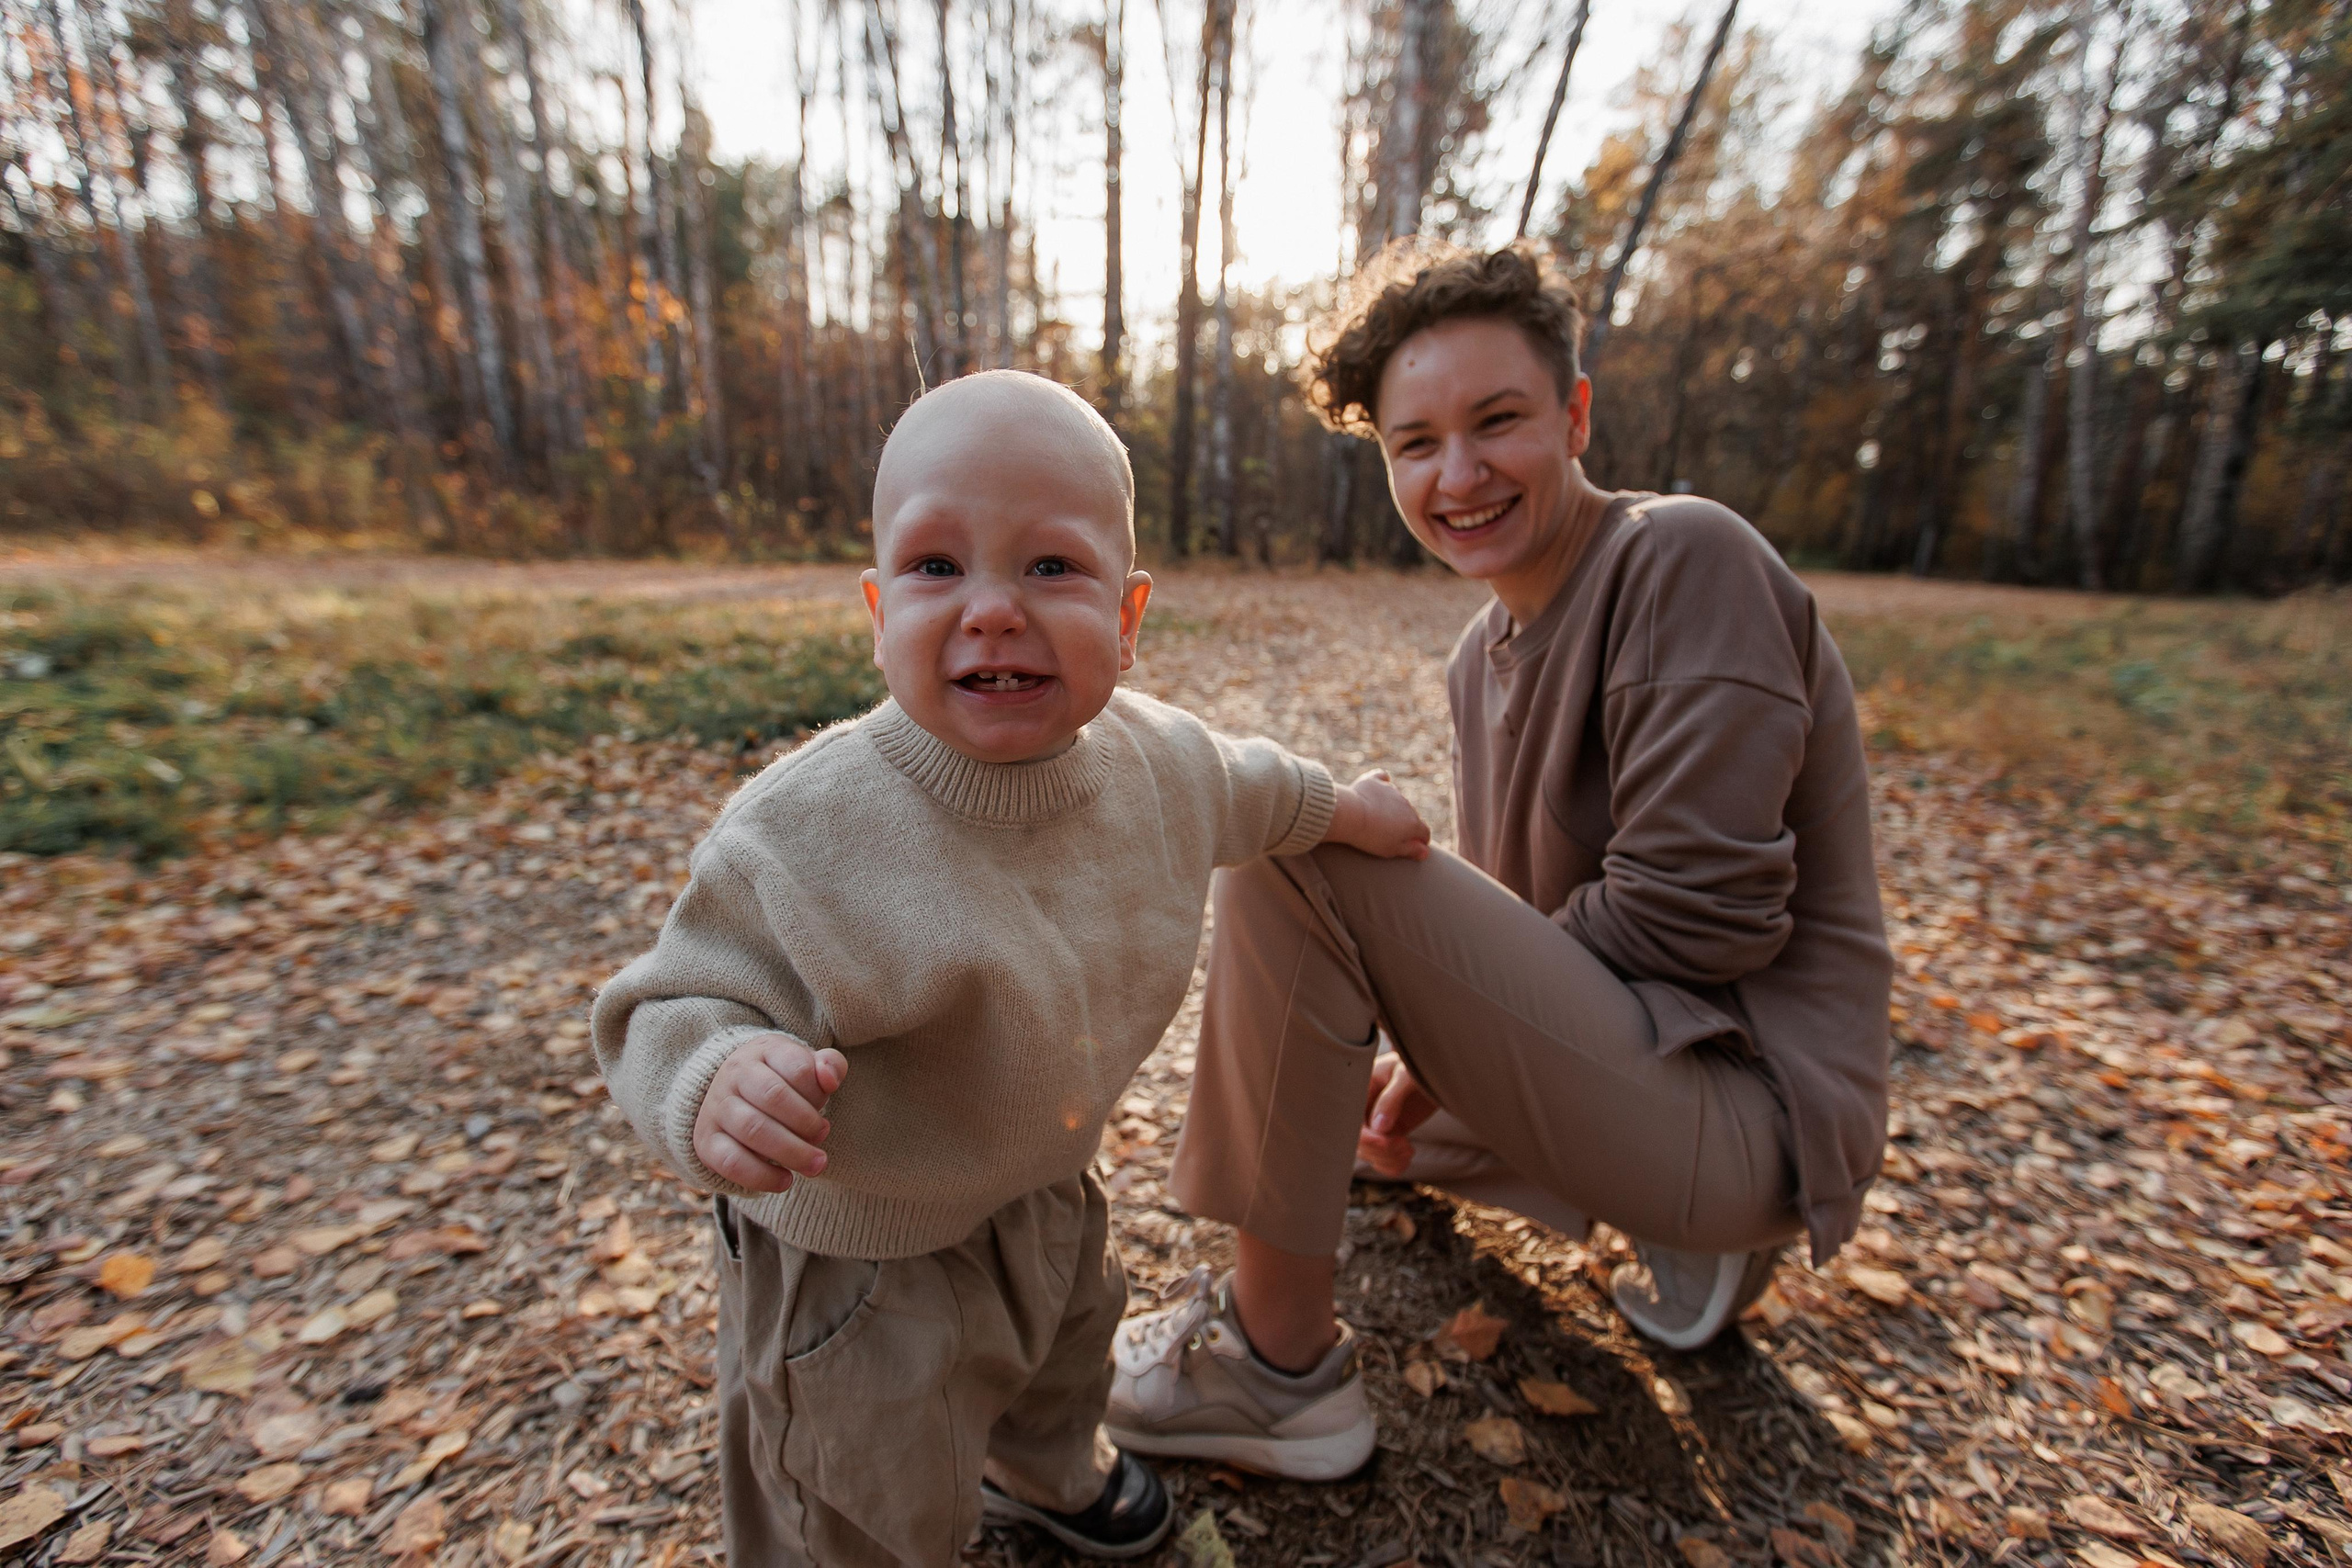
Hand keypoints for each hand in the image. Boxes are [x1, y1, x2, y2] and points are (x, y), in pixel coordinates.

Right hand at [692, 1033, 848, 1193]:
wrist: (730, 1097)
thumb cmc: (781, 1083)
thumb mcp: (805, 1067)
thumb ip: (829, 1067)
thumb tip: (829, 1080)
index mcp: (764, 1051)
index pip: (798, 1067)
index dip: (819, 1096)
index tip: (824, 1119)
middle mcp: (734, 1074)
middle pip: (774, 1097)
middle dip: (807, 1126)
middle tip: (823, 1146)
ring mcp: (716, 1106)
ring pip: (753, 1128)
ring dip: (791, 1152)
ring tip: (814, 1165)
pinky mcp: (705, 1140)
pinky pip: (731, 1161)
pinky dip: (762, 1176)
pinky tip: (785, 1180)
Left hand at [1326, 770, 1431, 859]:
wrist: (1351, 815)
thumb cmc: (1371, 837)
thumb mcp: (1392, 850)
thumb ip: (1411, 850)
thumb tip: (1426, 852)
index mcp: (1413, 823)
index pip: (1424, 832)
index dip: (1420, 841)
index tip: (1413, 847)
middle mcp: (1407, 805)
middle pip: (1411, 816)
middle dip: (1404, 825)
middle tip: (1389, 835)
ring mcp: (1392, 791)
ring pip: (1397, 800)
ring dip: (1392, 808)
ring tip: (1377, 817)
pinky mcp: (1375, 781)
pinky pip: (1383, 779)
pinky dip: (1382, 784)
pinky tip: (1377, 789)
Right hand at [1357, 1054, 1437, 1177]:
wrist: (1439, 1071)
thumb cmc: (1420, 1065)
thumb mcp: (1406, 1076)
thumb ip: (1392, 1098)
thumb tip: (1378, 1127)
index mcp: (1358, 1088)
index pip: (1348, 1120)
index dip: (1365, 1137)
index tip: (1388, 1141)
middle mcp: (1362, 1107)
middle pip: (1357, 1142)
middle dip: (1380, 1150)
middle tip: (1404, 1146)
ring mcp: (1374, 1122)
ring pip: (1368, 1153)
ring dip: (1387, 1159)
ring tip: (1408, 1151)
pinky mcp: (1388, 1134)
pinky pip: (1381, 1158)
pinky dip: (1391, 1165)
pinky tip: (1405, 1159)